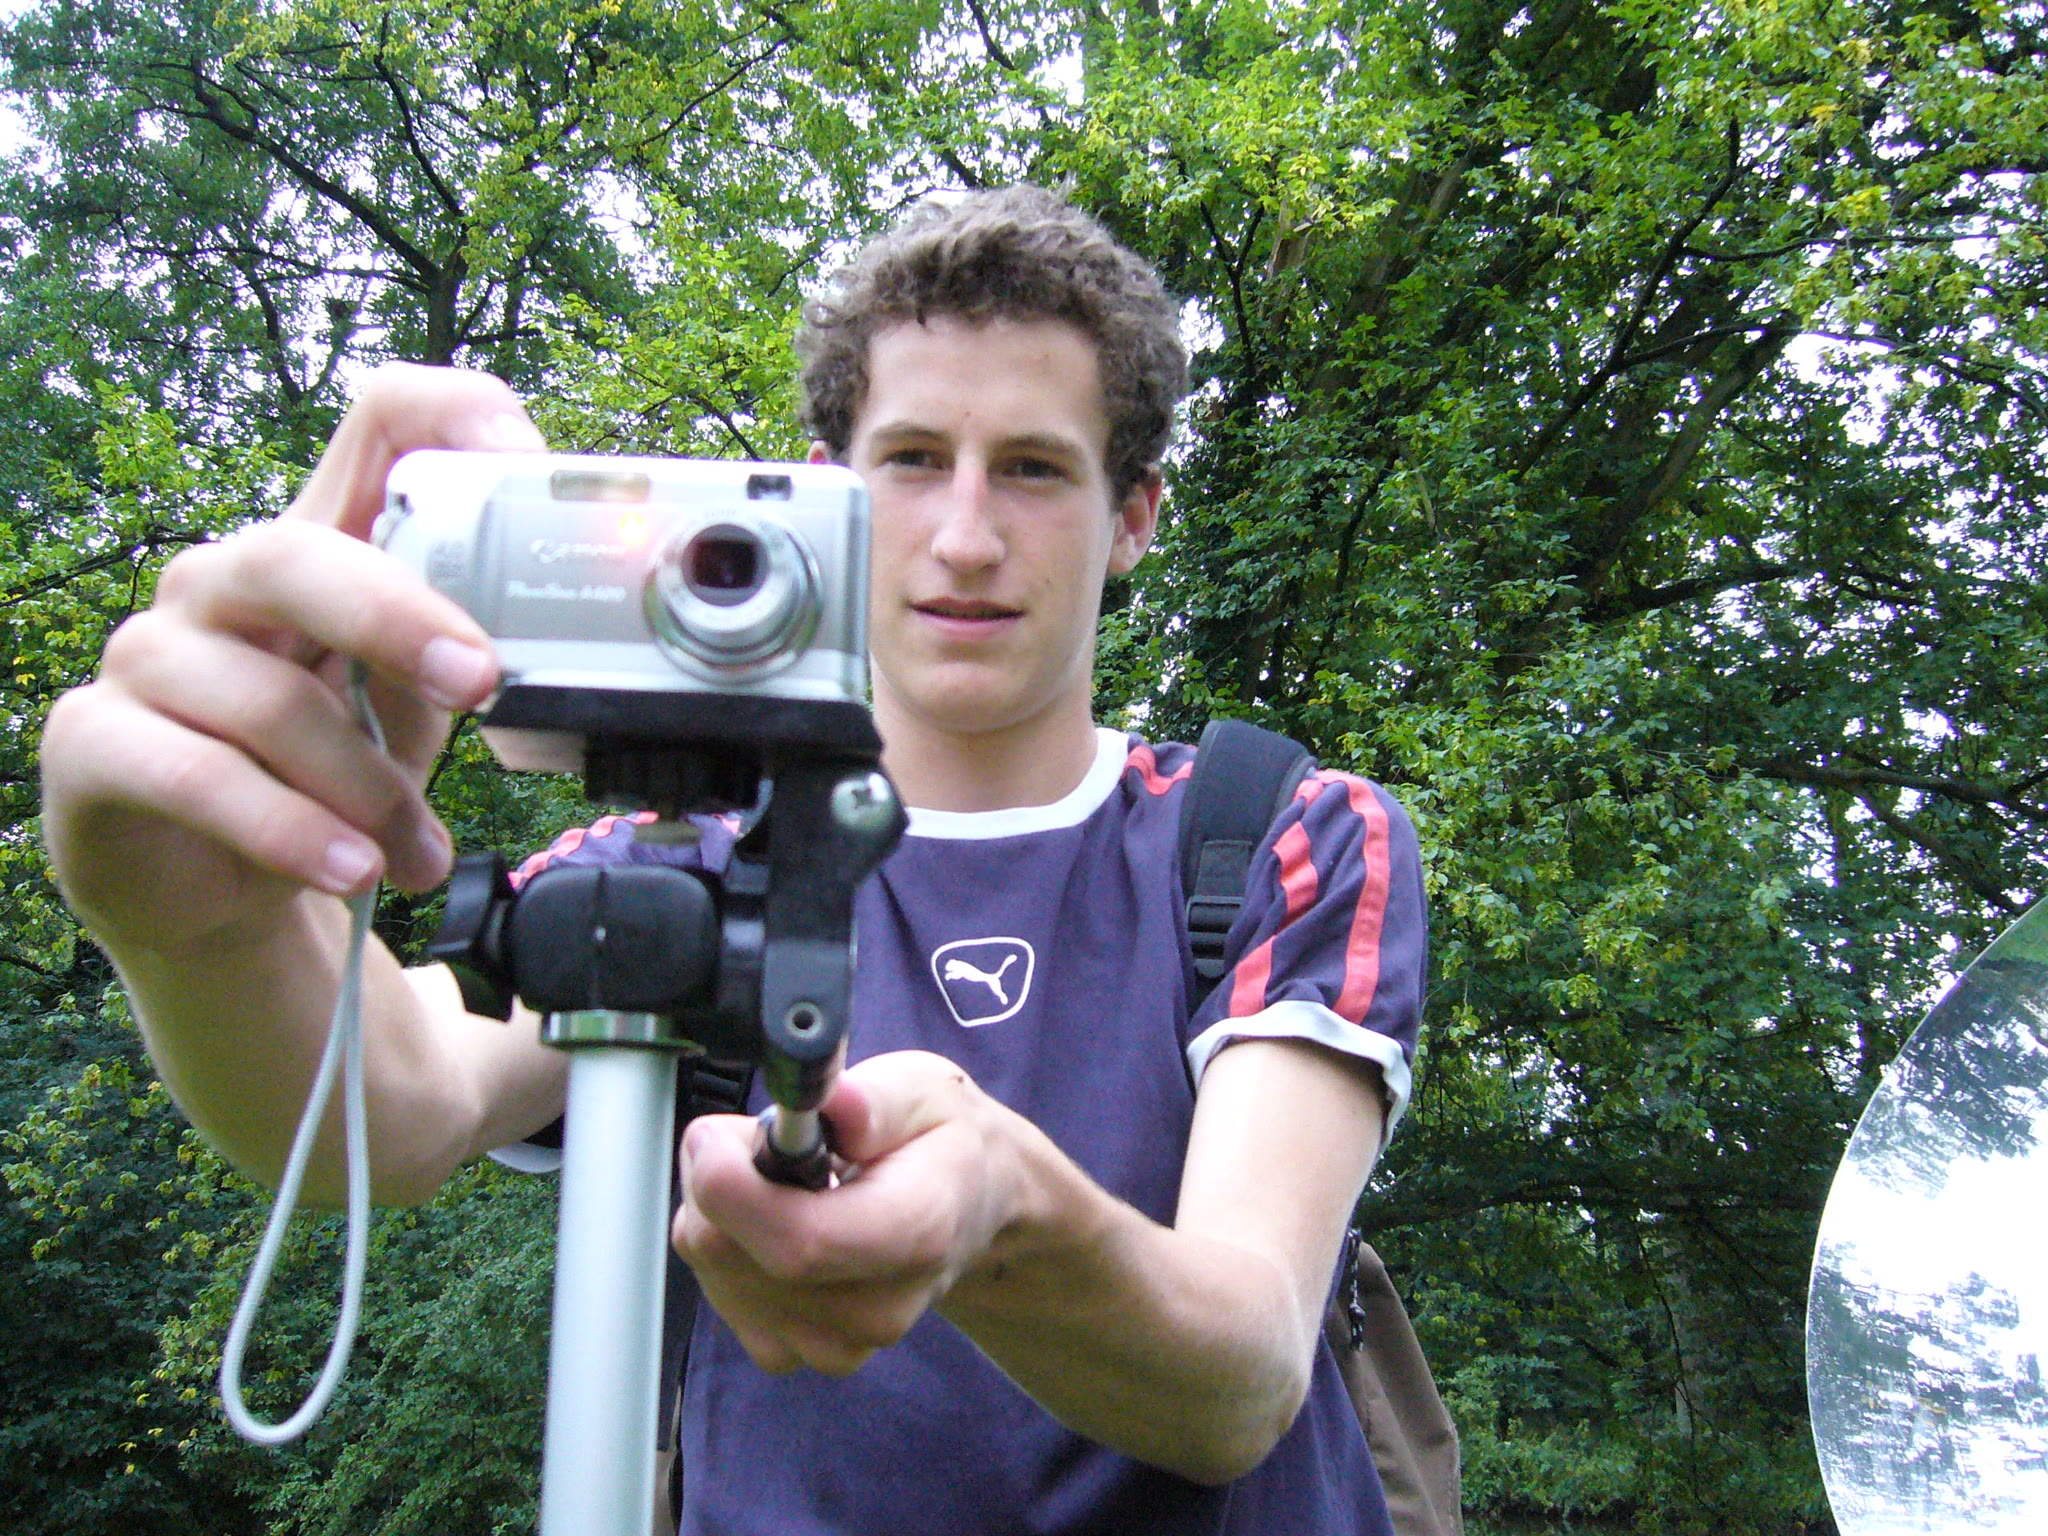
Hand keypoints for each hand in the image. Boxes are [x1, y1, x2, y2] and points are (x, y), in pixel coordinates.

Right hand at [41, 364, 543, 951]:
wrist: (218, 895)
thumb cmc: (324, 777)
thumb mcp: (414, 709)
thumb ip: (467, 657)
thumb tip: (565, 651)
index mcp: (321, 549)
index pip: (378, 423)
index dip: (453, 416)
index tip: (524, 465)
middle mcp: (223, 581)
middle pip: (297, 552)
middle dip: (398, 618)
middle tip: (481, 682)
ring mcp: (149, 655)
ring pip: (270, 701)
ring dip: (369, 792)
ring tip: (418, 854)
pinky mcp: (95, 742)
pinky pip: (200, 778)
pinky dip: (292, 831)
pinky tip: (349, 867)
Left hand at [672, 1050, 1023, 1375]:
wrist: (970, 1207)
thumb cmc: (939, 1142)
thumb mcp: (923, 1090)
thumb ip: (875, 1099)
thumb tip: (832, 1104)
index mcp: (917, 1232)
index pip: (800, 1241)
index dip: (732, 1186)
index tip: (717, 1131)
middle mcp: (876, 1306)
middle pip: (733, 1255)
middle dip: (715, 1178)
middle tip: (752, 1136)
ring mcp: (834, 1341)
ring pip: (713, 1268)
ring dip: (718, 1210)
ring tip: (779, 1178)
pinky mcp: (795, 1352)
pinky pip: (717, 1292)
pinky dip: (725, 1246)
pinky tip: (769, 1220)